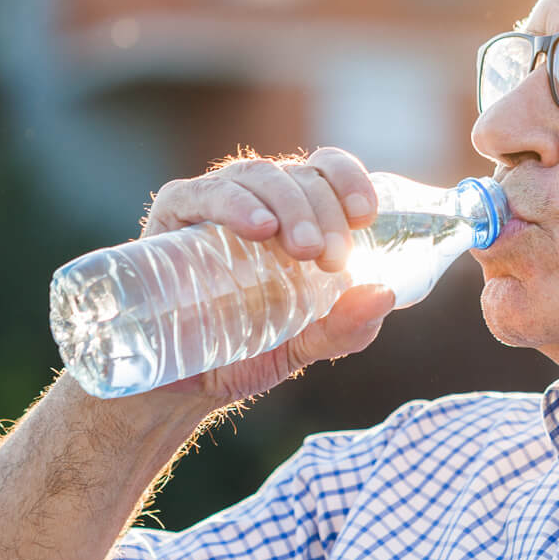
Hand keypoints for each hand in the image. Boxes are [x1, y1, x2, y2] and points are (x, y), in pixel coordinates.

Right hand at [130, 147, 394, 409]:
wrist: (176, 388)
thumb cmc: (242, 354)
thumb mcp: (304, 345)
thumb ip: (346, 328)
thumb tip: (385, 293)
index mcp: (294, 215)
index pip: (326, 171)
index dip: (350, 180)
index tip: (367, 215)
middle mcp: (257, 199)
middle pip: (299, 175)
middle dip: (324, 211)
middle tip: (332, 258)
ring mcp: (214, 203)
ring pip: (259, 177)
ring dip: (289, 205)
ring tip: (305, 249)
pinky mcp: (173, 217)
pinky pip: (203, 194)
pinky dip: (234, 203)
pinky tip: (258, 226)